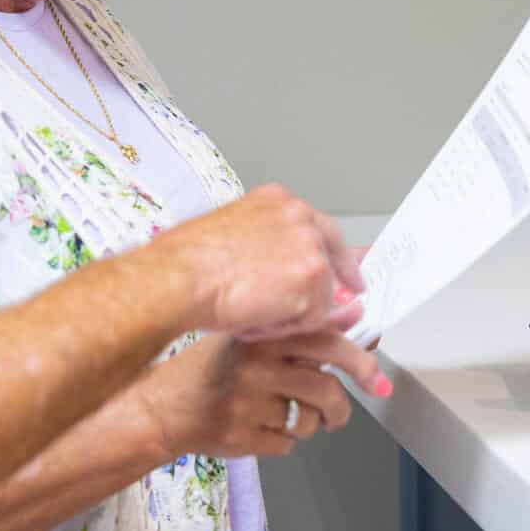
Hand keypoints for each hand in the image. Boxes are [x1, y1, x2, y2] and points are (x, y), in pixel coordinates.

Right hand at [135, 331, 390, 459]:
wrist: (160, 407)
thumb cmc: (207, 369)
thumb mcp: (248, 338)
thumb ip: (298, 330)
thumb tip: (354, 315)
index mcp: (262, 335)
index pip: (326, 343)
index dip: (359, 360)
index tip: (377, 379)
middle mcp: (257, 365)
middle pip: (325, 389)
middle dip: (342, 407)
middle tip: (340, 415)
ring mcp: (249, 403)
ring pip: (309, 421)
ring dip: (309, 426)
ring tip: (291, 419)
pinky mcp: (242, 436)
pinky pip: (285, 444)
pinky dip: (280, 440)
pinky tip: (259, 428)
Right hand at [157, 184, 364, 336]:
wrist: (179, 278)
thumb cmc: (185, 260)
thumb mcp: (228, 228)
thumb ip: (262, 241)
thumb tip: (273, 265)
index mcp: (278, 201)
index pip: (322, 228)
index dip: (337, 256)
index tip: (351, 276)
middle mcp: (299, 218)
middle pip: (331, 258)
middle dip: (331, 287)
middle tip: (339, 307)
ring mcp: (308, 249)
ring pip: (320, 295)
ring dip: (292, 312)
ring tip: (253, 314)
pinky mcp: (309, 283)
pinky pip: (310, 320)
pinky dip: (284, 329)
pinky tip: (255, 322)